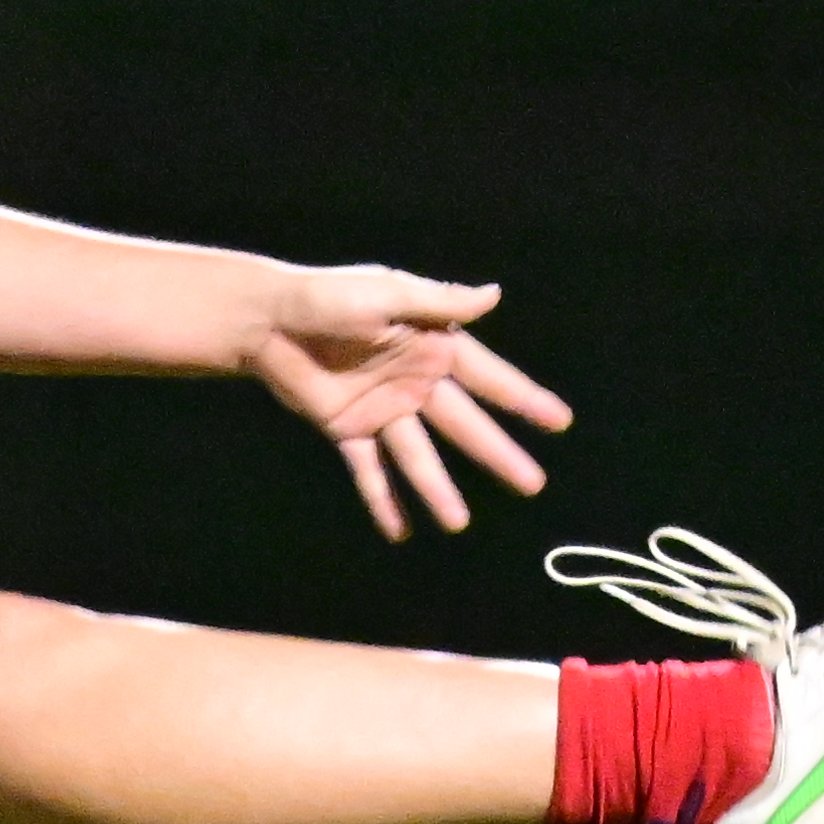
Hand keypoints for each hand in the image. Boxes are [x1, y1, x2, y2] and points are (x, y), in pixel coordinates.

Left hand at [243, 265, 567, 542]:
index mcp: (431, 345)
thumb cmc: (325, 295)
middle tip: (533, 484)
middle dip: (498, 454)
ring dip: (439, 490)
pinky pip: (369, 470)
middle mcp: (414, 381)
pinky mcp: (347, 429)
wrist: (264, 320)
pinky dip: (382, 500)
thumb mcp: (386, 292)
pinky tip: (399, 531)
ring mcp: (382, 409)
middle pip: (463, 425)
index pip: (487, 378)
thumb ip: (439, 301)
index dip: (523, 399)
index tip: (559, 421)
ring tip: (459, 524)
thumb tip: (494, 294)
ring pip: (419, 456)